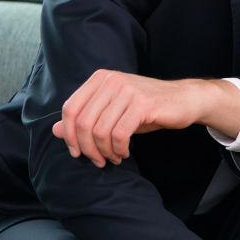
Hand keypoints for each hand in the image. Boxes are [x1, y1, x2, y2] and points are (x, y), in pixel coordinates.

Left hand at [51, 69, 201, 166]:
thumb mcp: (112, 112)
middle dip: (87, 148)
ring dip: (104, 152)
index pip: (70, 109)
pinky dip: (119, 149)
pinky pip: (119, 134)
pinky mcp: (142, 103)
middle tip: (98, 161)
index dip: (69, 135)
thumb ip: (85, 119)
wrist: (184, 100)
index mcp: (100, 78)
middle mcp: (111, 80)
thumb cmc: (147, 107)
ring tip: (113, 158)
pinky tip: (124, 152)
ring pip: (100, 131)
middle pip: (83, 122)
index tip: (77, 152)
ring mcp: (127, 90)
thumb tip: (55, 130)